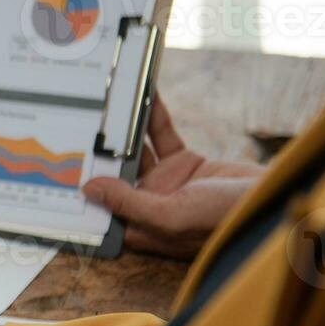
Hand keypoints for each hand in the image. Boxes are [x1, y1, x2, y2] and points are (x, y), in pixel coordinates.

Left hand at [82, 98, 262, 259]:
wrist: (270, 204)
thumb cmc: (222, 222)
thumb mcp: (171, 216)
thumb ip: (129, 202)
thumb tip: (90, 189)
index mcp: (139, 227)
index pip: (99, 210)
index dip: (77, 194)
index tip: (54, 172)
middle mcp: (147, 205)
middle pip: (112, 176)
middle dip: (94, 154)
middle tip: (71, 127)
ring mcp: (165, 184)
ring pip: (135, 152)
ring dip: (122, 130)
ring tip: (105, 106)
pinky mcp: (185, 164)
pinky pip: (161, 137)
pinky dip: (152, 118)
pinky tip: (143, 98)